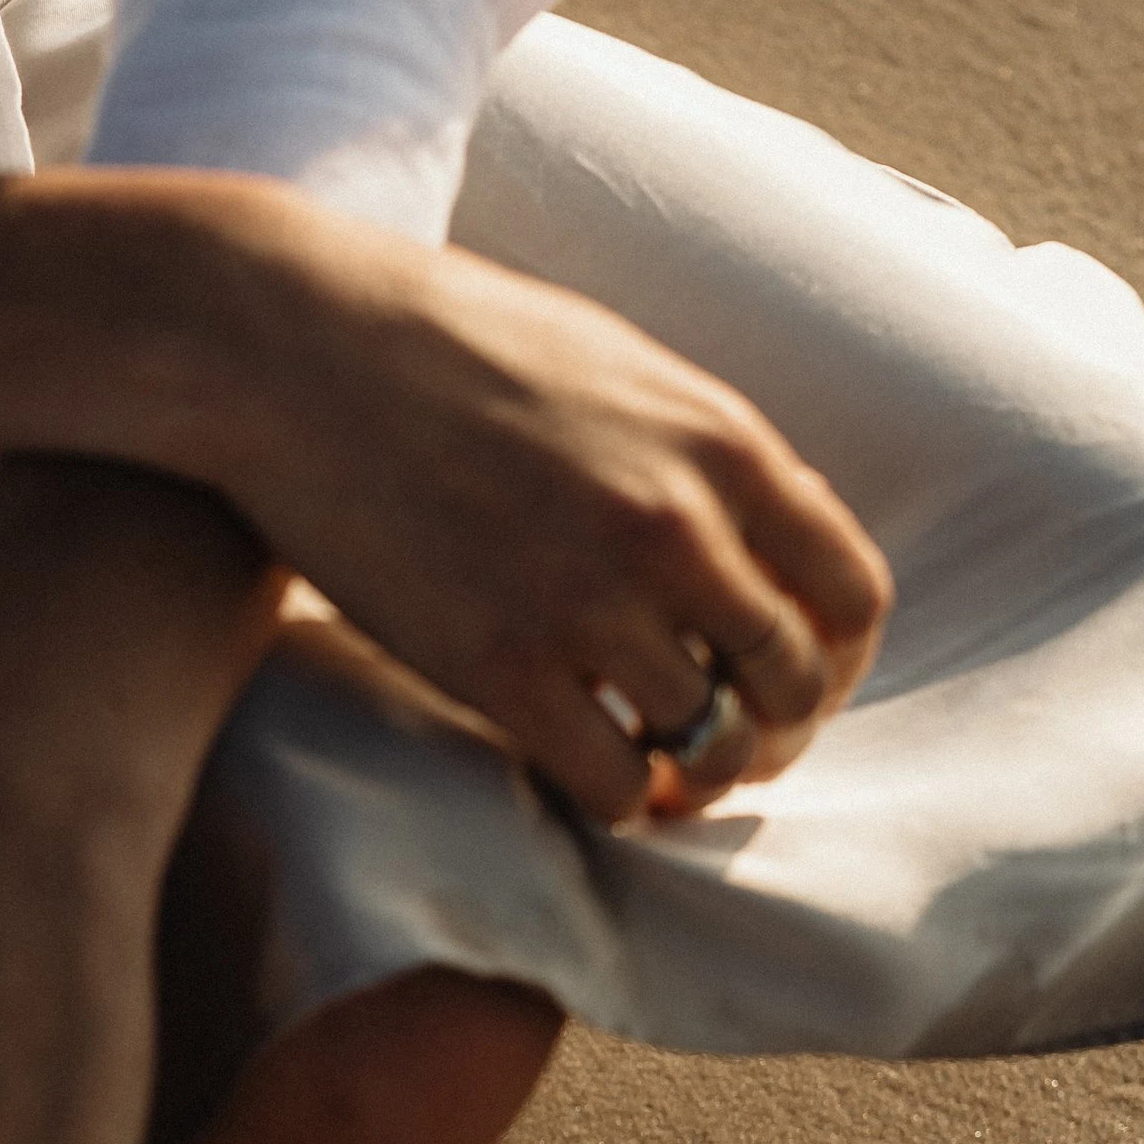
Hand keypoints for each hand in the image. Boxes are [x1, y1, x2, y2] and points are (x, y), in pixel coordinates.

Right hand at [216, 216, 893, 825]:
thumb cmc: (446, 343)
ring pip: (709, 747)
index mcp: (722, 445)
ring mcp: (592, 606)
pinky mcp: (503, 670)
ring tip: (658, 769)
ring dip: (694, 774)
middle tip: (729, 747)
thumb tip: (765, 537)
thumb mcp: (618, 367)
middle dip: (773, 731)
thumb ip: (702, 455)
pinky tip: (593, 778)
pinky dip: (620, 800)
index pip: (850, 594)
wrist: (293, 350)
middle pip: (789, 685)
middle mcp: (677, 531)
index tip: (794, 683)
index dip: (833, 661)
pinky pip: (613, 786)